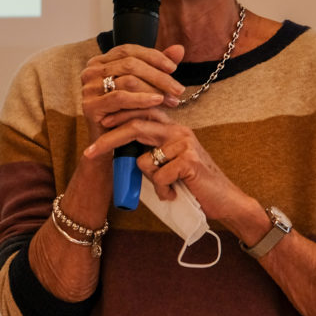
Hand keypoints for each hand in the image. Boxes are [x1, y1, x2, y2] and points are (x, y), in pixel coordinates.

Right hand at [80, 43, 186, 143]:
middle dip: (158, 76)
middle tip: (178, 89)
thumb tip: (179, 48)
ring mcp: (89, 89)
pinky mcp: (90, 106)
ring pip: (128, 80)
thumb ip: (158, 67)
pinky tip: (157, 102)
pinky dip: (142, 99)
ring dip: (154, 89)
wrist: (111, 142)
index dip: (153, 56)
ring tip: (171, 100)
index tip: (173, 68)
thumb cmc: (127, 113)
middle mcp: (90, 72)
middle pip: (130, 64)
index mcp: (100, 62)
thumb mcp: (145, 87)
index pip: (128, 50)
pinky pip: (120, 98)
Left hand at [83, 118, 259, 227]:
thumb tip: (119, 150)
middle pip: (136, 127)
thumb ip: (150, 152)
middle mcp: (179, 131)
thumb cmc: (192, 185)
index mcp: (173, 129)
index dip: (118, 116)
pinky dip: (163, 190)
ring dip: (151, 181)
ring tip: (169, 187)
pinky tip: (177, 193)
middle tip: (89, 152)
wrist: (225, 201)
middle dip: (109, 141)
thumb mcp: (169, 163)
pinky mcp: (189, 161)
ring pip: (145, 160)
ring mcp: (185, 144)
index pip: (141, 114)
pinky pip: (158, 176)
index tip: (98, 123)